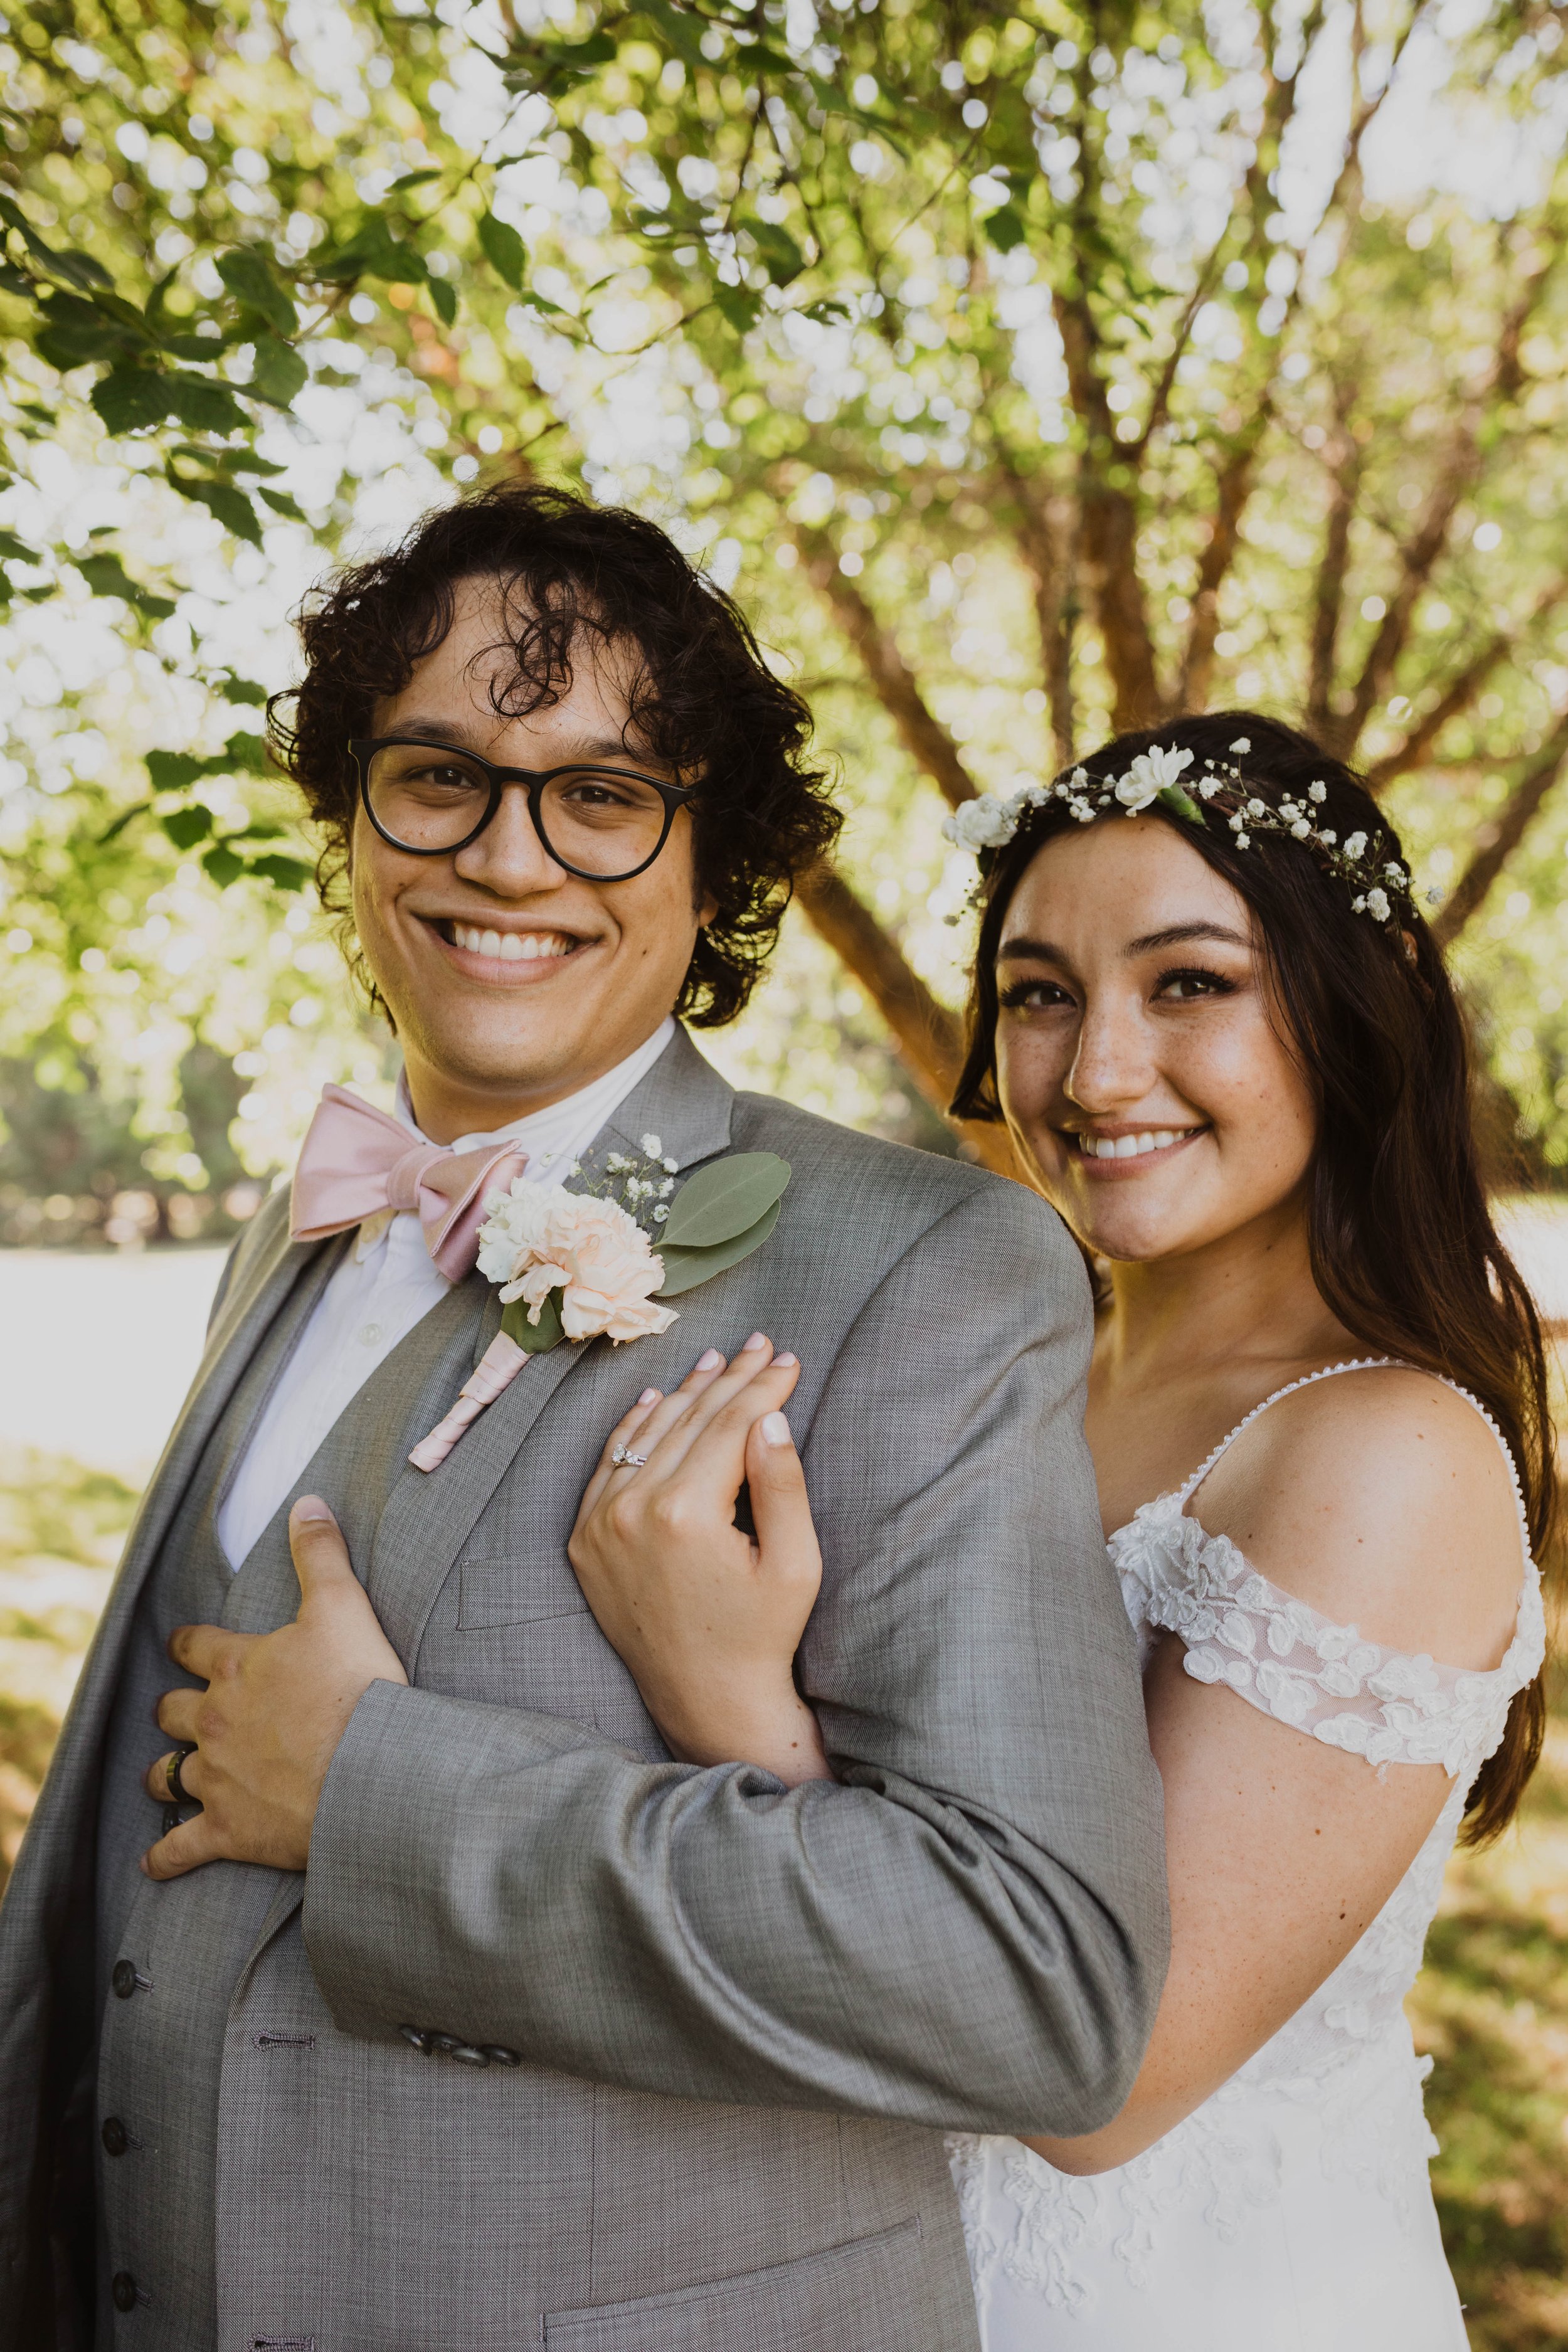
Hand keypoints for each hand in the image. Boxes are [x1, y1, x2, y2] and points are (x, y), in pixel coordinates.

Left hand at [141, 1496, 408, 1879]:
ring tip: (167, 1775)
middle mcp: (213, 1720)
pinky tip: (155, 1862)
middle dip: (173, 1709)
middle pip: (171, 1711)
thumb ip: (320, 1553)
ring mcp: (216, 1778)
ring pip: (167, 1775)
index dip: (189, 1645)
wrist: (370, 1772)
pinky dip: (164, 1858)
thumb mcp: (343, 1606)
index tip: (187, 1646)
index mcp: (237, 1667)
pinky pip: (179, 1849)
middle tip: (182, 1712)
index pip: (194, 1647)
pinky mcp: (226, 1831)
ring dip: (165, 1773)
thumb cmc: (358, 1687)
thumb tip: (306, 1501)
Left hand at [569, 1334, 829, 1784]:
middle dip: (730, 1379)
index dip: (763, 1386)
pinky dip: (632, 1430)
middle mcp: (631, 1511)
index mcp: (685, 1514)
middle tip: (760, 1344)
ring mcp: (600, 1525)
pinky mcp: (585, 1540)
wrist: (705, 1700)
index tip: (789, 1358)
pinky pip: (608, 1467)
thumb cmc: (762, 1634)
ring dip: (683, 1394)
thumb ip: (782, 1485)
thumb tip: (769, 1415)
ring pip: (645, 1435)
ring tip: (716, 1361)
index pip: (729, 1425)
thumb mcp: (794, 1564)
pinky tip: (655, 1399)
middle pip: (688, 1421)